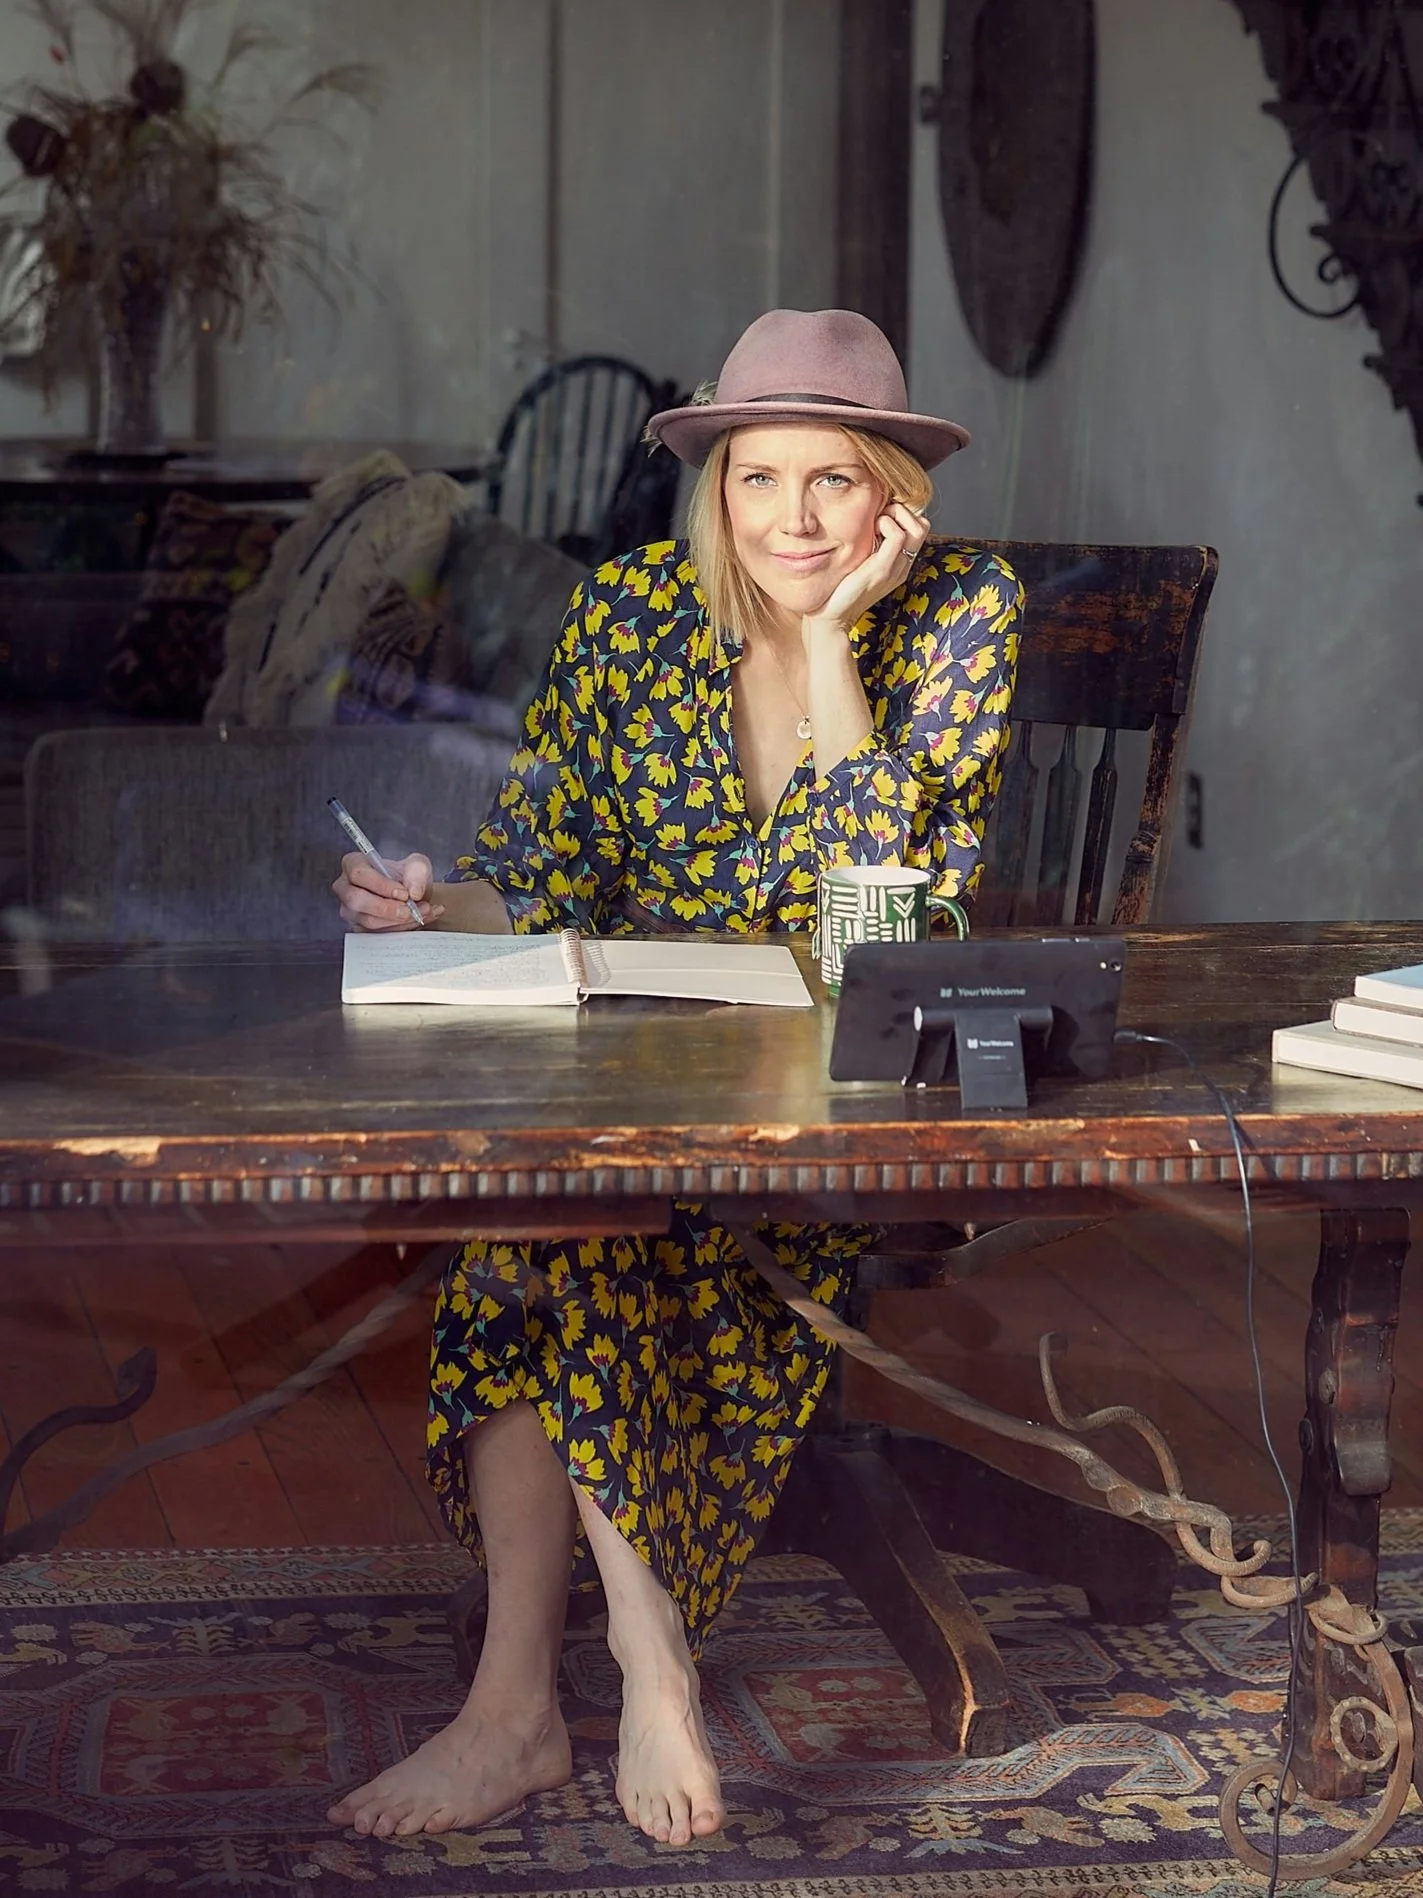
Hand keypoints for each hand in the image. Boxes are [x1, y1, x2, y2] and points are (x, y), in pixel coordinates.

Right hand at [333, 850, 443, 930]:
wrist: (413, 895)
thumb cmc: (409, 876)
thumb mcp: (418, 866)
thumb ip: (417, 874)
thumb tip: (414, 892)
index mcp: (353, 864)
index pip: (359, 873)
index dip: (380, 885)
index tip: (403, 893)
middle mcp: (345, 887)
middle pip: (357, 900)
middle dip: (386, 908)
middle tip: (408, 910)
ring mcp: (349, 909)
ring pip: (367, 919)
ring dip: (395, 920)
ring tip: (417, 914)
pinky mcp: (358, 927)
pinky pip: (374, 933)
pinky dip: (397, 929)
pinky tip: (412, 921)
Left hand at [804, 501, 930, 640]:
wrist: (831, 617)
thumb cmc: (839, 588)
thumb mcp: (859, 561)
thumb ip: (868, 544)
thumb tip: (867, 518)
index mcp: (899, 563)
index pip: (918, 528)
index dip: (902, 514)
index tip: (879, 516)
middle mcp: (902, 565)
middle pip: (922, 525)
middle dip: (902, 510)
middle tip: (879, 516)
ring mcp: (896, 568)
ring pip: (917, 527)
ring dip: (895, 514)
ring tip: (875, 524)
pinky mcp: (883, 569)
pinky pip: (898, 535)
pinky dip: (886, 523)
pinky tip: (870, 531)